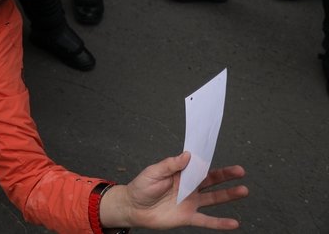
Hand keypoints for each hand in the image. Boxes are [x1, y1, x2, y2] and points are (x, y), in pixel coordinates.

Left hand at [100, 152, 247, 230]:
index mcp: (181, 173)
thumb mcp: (153, 172)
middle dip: (226, 175)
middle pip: (211, 180)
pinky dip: (220, 223)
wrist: (133, 208)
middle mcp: (189, 187)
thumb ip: (170, 165)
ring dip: (228, 195)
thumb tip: (187, 155)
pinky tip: (234, 223)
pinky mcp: (188, 217)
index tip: (221, 154)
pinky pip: (206, 220)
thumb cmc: (141, 187)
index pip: (198, 165)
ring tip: (244, 190)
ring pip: (214, 198)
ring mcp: (190, 202)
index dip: (208, 159)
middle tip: (240, 171)